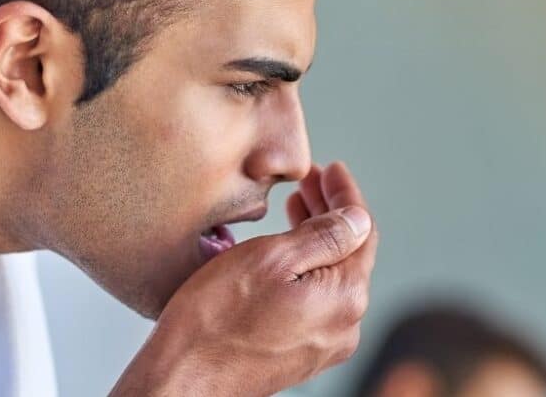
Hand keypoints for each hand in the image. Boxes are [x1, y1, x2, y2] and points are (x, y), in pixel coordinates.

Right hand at [110, 162, 378, 396]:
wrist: (183, 378)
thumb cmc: (216, 319)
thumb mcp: (271, 257)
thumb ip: (324, 236)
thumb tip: (357, 218)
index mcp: (345, 297)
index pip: (362, 231)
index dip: (346, 195)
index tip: (331, 169)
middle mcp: (345, 325)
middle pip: (349, 253)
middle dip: (331, 212)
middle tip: (309, 182)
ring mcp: (324, 343)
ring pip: (332, 275)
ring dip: (318, 238)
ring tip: (296, 207)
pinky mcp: (301, 353)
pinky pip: (317, 299)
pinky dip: (307, 267)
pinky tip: (286, 251)